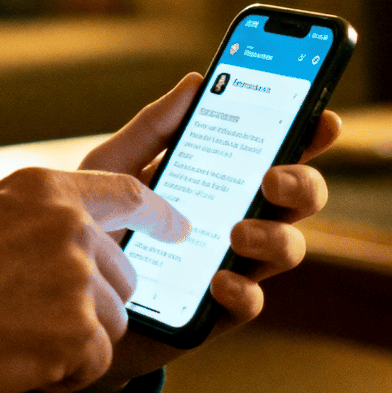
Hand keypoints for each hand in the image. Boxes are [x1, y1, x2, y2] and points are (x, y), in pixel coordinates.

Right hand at [0, 162, 189, 392]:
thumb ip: (36, 217)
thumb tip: (76, 225)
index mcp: (47, 191)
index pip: (127, 193)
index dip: (160, 212)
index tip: (180, 226)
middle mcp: (70, 228)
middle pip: (122, 274)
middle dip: (91, 302)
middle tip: (31, 315)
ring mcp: (76, 281)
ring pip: (113, 321)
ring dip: (74, 339)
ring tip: (14, 335)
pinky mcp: (76, 334)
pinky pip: (95, 361)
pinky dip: (63, 372)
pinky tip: (18, 360)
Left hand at [65, 72, 339, 392]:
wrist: (66, 298)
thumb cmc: (97, 225)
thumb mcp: (113, 168)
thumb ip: (153, 128)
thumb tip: (196, 81)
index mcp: (223, 179)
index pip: (279, 152)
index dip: (310, 135)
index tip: (324, 120)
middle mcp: (240, 218)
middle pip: (300, 198)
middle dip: (302, 183)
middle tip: (271, 178)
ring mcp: (234, 265)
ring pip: (288, 248)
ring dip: (274, 236)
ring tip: (237, 231)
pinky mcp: (216, 311)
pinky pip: (251, 303)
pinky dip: (243, 290)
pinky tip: (220, 280)